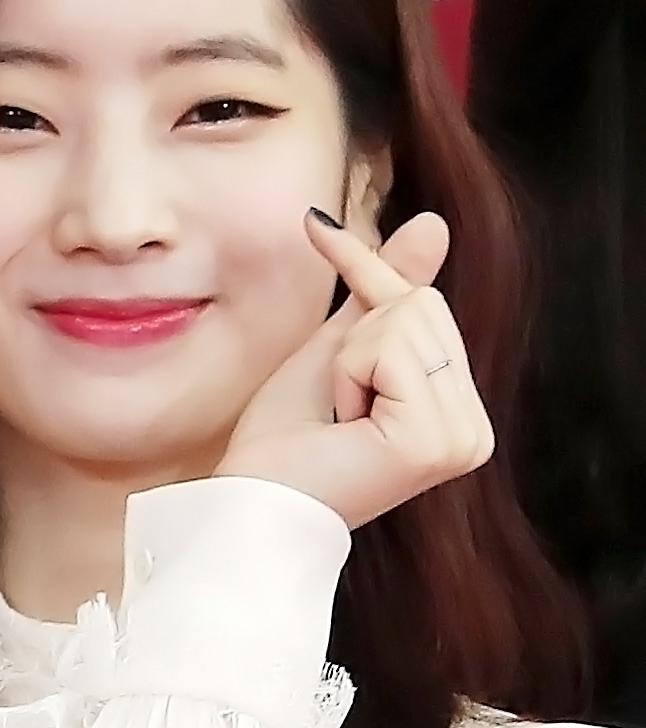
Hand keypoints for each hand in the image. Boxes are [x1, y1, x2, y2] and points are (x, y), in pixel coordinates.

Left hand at [215, 208, 494, 528]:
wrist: (253, 504)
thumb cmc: (284, 443)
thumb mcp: (337, 350)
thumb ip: (384, 291)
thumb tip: (435, 223)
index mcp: (458, 416)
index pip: (425, 306)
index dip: (366, 270)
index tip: (315, 226)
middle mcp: (473, 432)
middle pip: (421, 305)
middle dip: (358, 340)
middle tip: (337, 403)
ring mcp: (461, 438)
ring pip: (408, 319)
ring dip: (351, 360)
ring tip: (341, 417)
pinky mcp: (436, 439)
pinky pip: (393, 348)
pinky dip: (351, 373)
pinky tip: (345, 423)